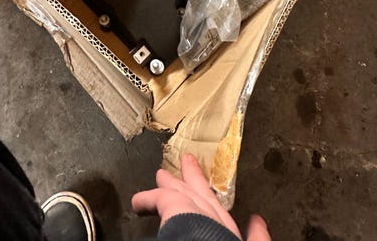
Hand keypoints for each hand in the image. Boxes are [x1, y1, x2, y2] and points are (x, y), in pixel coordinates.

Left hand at [131, 153, 270, 240]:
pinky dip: (146, 199)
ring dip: (172, 182)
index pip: (218, 209)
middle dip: (194, 177)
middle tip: (188, 164)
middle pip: (201, 192)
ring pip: (181, 190)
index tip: (211, 189)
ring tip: (162, 176)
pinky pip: (156, 198)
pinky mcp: (175, 203)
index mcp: (225, 226)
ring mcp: (194, 206)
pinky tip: (137, 202)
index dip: (214, 198)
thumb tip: (259, 222)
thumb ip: (256, 236)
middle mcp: (210, 212)